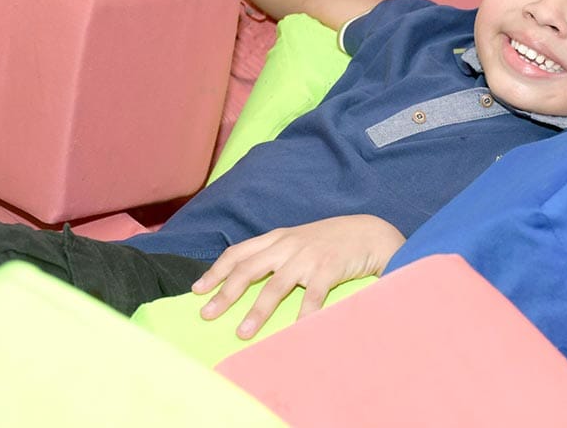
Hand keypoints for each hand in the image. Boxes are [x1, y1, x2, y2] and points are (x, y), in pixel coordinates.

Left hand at [191, 215, 404, 338]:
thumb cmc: (330, 241)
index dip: (216, 271)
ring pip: (276, 286)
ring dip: (257, 311)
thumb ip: (275, 253)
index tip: (198, 291)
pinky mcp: (329, 268)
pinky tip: (295, 332)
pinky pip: (313, 296)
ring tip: (243, 333)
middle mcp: (288, 245)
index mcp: (277, 238)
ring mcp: (308, 256)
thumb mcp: (298, 240)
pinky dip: (303, 315)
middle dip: (225, 293)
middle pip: (249, 269)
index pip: (238, 253)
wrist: (368, 233)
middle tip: (207, 315)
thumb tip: (246, 277)